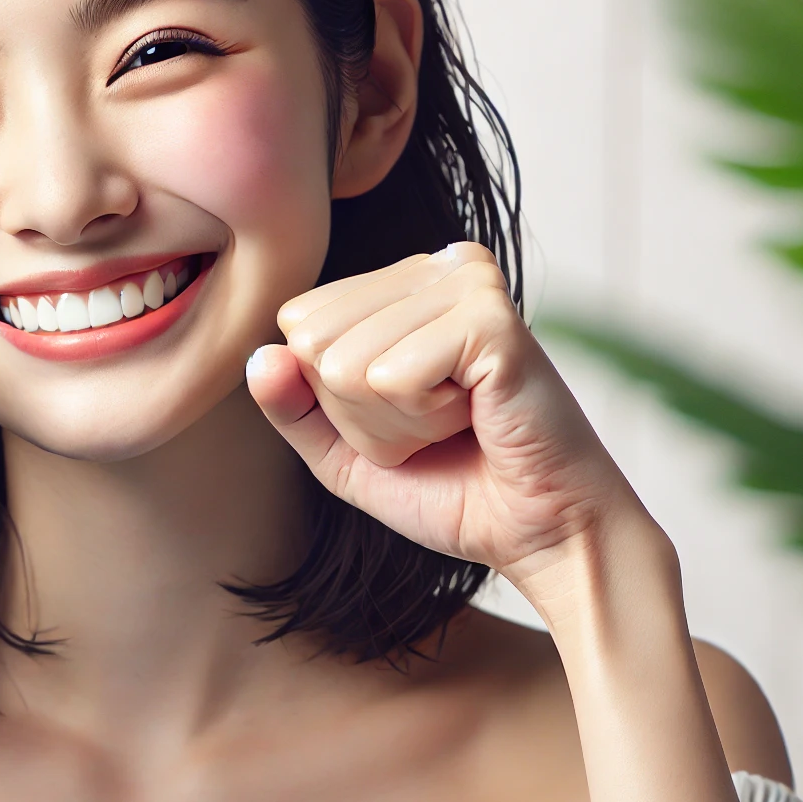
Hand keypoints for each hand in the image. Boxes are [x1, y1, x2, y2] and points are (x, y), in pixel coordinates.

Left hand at [246, 243, 647, 591]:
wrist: (540, 533)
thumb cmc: (453, 487)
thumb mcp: (344, 454)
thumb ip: (294, 407)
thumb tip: (262, 355)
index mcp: (399, 285)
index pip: (298, 325)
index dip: (334, 397)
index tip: (404, 417)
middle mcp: (433, 269)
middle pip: (314, 341)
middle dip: (360, 412)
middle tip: (433, 427)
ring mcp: (464, 284)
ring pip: (347, 362)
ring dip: (395, 422)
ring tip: (458, 422)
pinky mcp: (490, 316)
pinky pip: (393, 375)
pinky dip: (424, 419)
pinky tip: (477, 415)